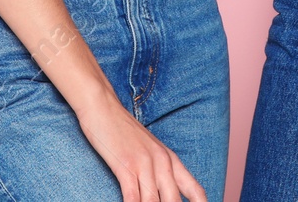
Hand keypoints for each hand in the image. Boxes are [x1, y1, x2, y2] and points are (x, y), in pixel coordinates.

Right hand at [76, 93, 206, 201]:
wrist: (102, 106)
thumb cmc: (122, 130)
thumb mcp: (148, 149)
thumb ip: (158, 170)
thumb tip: (161, 192)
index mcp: (171, 159)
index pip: (195, 191)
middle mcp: (162, 163)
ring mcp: (145, 164)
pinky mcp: (126, 166)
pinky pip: (133, 198)